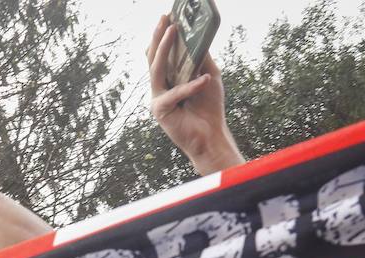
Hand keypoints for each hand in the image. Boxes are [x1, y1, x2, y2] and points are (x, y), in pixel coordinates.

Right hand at [147, 14, 243, 175]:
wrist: (211, 135)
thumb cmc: (209, 107)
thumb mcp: (210, 74)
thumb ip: (202, 57)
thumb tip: (198, 35)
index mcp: (168, 78)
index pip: (162, 53)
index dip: (163, 35)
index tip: (168, 16)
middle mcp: (159, 86)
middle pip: (154, 57)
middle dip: (158, 36)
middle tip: (165, 18)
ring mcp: (157, 98)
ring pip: (156, 69)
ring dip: (163, 48)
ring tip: (172, 30)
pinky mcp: (160, 110)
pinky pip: (175, 93)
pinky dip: (190, 86)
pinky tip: (204, 80)